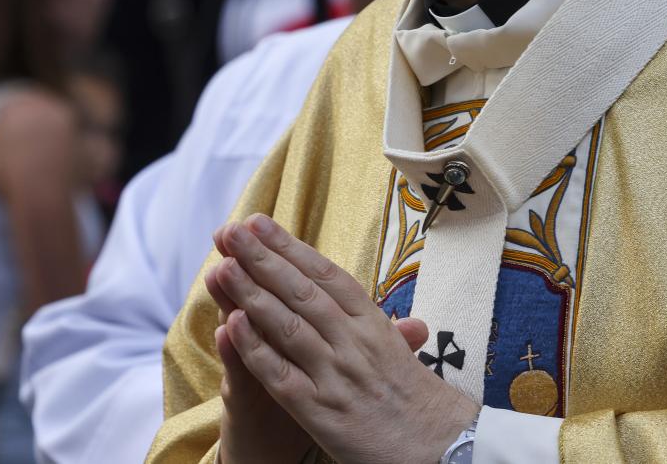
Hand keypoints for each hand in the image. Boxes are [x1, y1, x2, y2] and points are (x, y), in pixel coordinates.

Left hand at [210, 215, 478, 463]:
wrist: (444, 447)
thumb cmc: (419, 403)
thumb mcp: (401, 352)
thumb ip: (377, 323)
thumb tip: (362, 302)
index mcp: (373, 324)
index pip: (326, 275)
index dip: (291, 247)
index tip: (261, 224)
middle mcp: (354, 342)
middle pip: (302, 291)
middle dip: (263, 258)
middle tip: (231, 230)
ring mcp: (337, 374)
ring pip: (287, 325)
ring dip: (251, 294)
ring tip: (222, 267)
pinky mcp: (322, 411)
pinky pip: (281, 375)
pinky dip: (256, 349)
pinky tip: (232, 325)